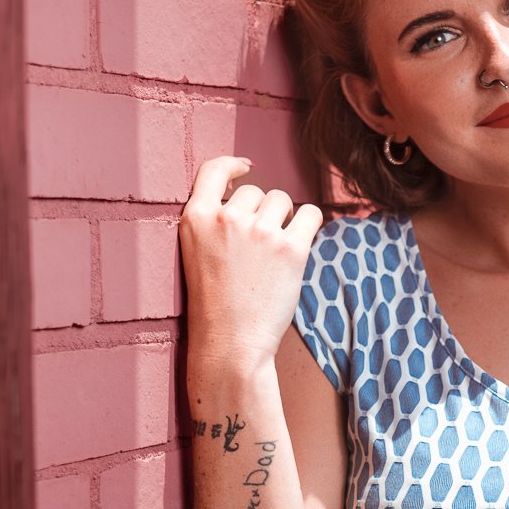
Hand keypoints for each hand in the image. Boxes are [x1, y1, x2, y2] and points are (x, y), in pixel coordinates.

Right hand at [178, 155, 324, 372]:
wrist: (230, 343)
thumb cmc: (215, 305)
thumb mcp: (197, 254)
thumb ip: (215, 222)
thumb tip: (251, 192)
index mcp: (196, 218)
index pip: (213, 170)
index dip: (232, 165)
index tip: (245, 168)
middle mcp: (227, 218)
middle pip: (257, 191)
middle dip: (262, 211)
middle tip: (259, 248)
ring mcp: (260, 232)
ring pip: (283, 201)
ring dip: (285, 218)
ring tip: (275, 252)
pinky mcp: (291, 249)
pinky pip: (311, 214)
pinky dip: (309, 223)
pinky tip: (302, 241)